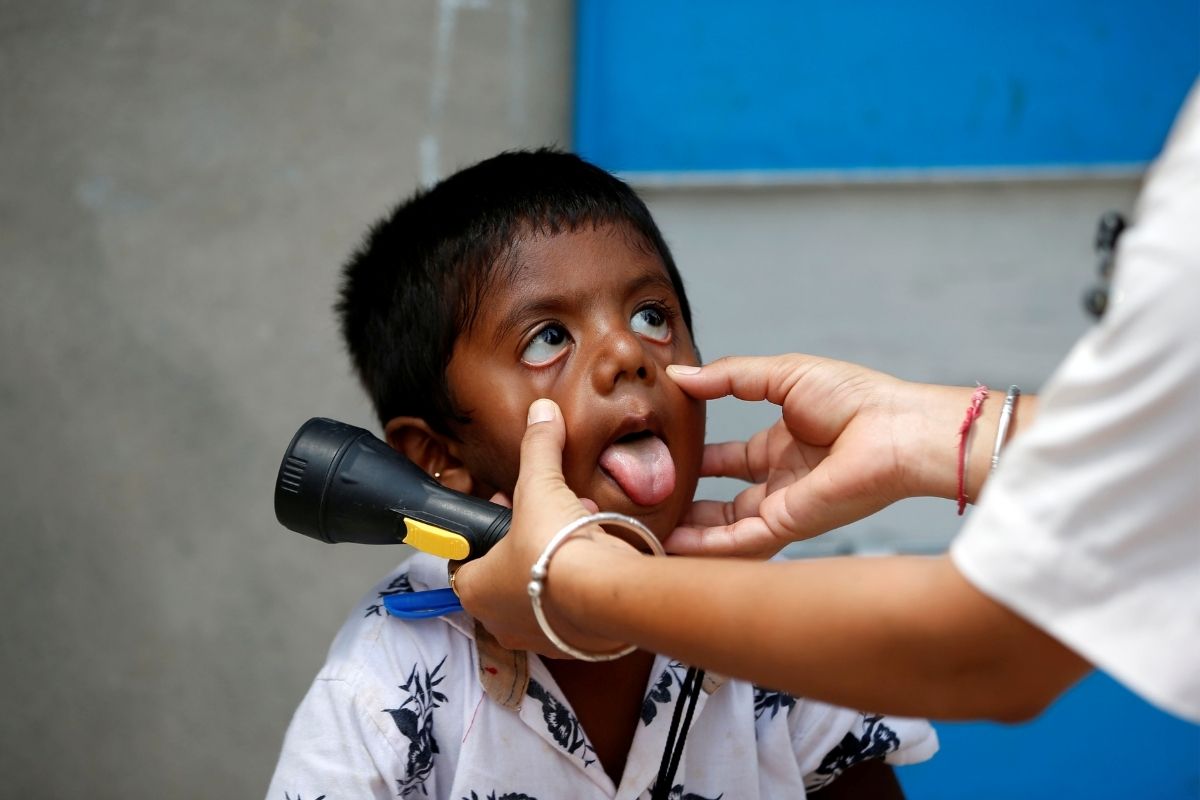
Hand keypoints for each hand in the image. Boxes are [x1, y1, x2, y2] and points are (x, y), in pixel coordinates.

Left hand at [453, 399, 631, 656]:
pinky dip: (581, 585)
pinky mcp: (575, 645)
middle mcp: (500, 620)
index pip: (464, 560)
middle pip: (504, 574)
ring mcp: (538, 637)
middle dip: (525, 542)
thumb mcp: (540, 487)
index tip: (506, 508)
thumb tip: (541, 413)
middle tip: (545, 515)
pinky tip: (598, 558)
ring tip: (578, 528)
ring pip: (539, 593)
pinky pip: (572, 610)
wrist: (603, 595)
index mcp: (474, 588)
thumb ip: (538, 449)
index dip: (485, 530)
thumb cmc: (554, 550)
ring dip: (554, 562)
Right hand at [665, 355, 959, 557]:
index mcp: (782, 445)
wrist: (895, 428)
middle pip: (720, 501)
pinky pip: (737, 543)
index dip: (694, 460)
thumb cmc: (856, 397)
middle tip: (643, 503)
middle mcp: (780, 481)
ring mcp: (782, 507)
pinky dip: (703, 547)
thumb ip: (728, 378)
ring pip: (722, 529)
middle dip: (685, 504)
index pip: (727, 460)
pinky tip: (670, 543)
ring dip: (687, 531)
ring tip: (644, 531)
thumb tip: (679, 376)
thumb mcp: (780, 374)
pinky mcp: (787, 526)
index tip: (657, 457)